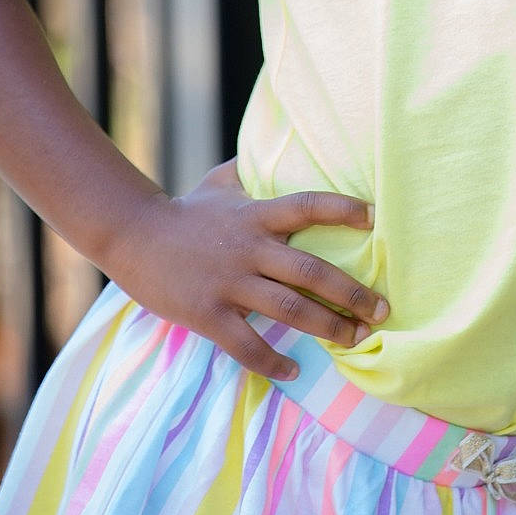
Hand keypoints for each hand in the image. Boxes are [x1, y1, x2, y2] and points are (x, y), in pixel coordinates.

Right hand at [102, 158, 388, 383]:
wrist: (133, 237)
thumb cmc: (184, 211)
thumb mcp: (220, 182)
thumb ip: (251, 169)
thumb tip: (275, 143)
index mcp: (256, 214)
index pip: (308, 206)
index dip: (343, 210)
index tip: (376, 220)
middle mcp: (249, 247)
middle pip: (312, 270)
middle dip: (352, 293)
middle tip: (382, 310)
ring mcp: (230, 283)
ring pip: (291, 310)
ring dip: (329, 327)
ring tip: (357, 339)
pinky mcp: (209, 314)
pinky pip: (249, 346)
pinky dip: (275, 362)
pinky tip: (294, 370)